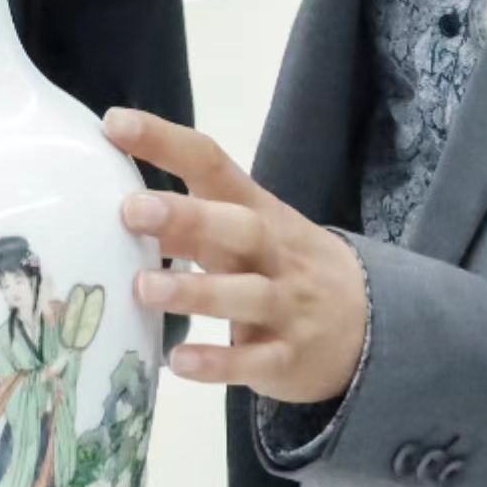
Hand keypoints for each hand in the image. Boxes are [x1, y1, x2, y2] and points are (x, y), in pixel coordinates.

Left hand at [104, 109, 368, 405]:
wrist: (372, 325)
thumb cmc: (283, 268)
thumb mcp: (247, 234)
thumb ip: (191, 222)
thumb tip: (113, 206)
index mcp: (258, 210)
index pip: (213, 164)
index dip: (165, 141)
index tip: (115, 124)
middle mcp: (275, 252)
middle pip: (240, 226)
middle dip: (188, 217)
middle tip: (131, 210)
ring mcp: (287, 305)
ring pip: (247, 294)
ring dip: (195, 291)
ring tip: (143, 287)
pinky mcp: (289, 358)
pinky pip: (255, 362)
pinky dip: (219, 363)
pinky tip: (179, 362)